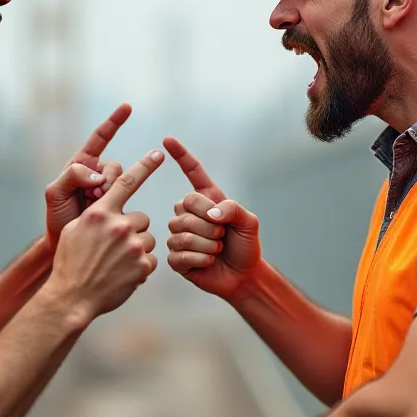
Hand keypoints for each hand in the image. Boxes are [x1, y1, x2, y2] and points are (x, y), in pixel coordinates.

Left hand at [45, 104, 130, 250]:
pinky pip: (127, 197)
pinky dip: (118, 204)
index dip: (114, 122)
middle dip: (106, 180)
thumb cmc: (57, 218)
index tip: (127, 108)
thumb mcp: (54, 194)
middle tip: (92, 196)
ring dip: (110, 193)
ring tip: (94, 206)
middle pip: (114, 166)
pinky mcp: (118, 205)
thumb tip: (97, 175)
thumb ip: (71, 176)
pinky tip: (108, 214)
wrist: (65, 244)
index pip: (100, 138)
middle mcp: (97, 174)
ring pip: (123, 181)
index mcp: (81, 165)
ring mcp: (108, 190)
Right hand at [47, 149, 162, 322]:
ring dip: (137, 248)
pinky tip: (123, 275)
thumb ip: (97, 215)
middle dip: (133, 228)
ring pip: (148, 239)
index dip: (145, 166)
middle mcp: (118, 225)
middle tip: (116, 245)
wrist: (72, 297)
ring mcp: (132, 246)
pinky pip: (150, 260)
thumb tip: (111, 207)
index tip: (158, 154)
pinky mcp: (142, 266)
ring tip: (118, 262)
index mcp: (101, 212)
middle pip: (142, 217)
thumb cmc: (70, 262)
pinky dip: (140, 267)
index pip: (127, 182)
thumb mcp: (75, 230)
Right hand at [164, 137, 261, 299]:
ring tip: (216, 251)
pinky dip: (200, 260)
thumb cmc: (246, 246)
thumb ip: (234, 209)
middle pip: (185, 206)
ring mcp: (179, 235)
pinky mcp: (175, 257)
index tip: (167, 140)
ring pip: (183, 232)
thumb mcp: (249, 223)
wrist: (243, 276)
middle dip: (210, 225)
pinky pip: (180, 254)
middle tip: (222, 236)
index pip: (192, 172)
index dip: (181, 155)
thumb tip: (211, 212)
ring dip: (207, 245)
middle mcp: (188, 214)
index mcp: (206, 200)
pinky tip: (208, 262)